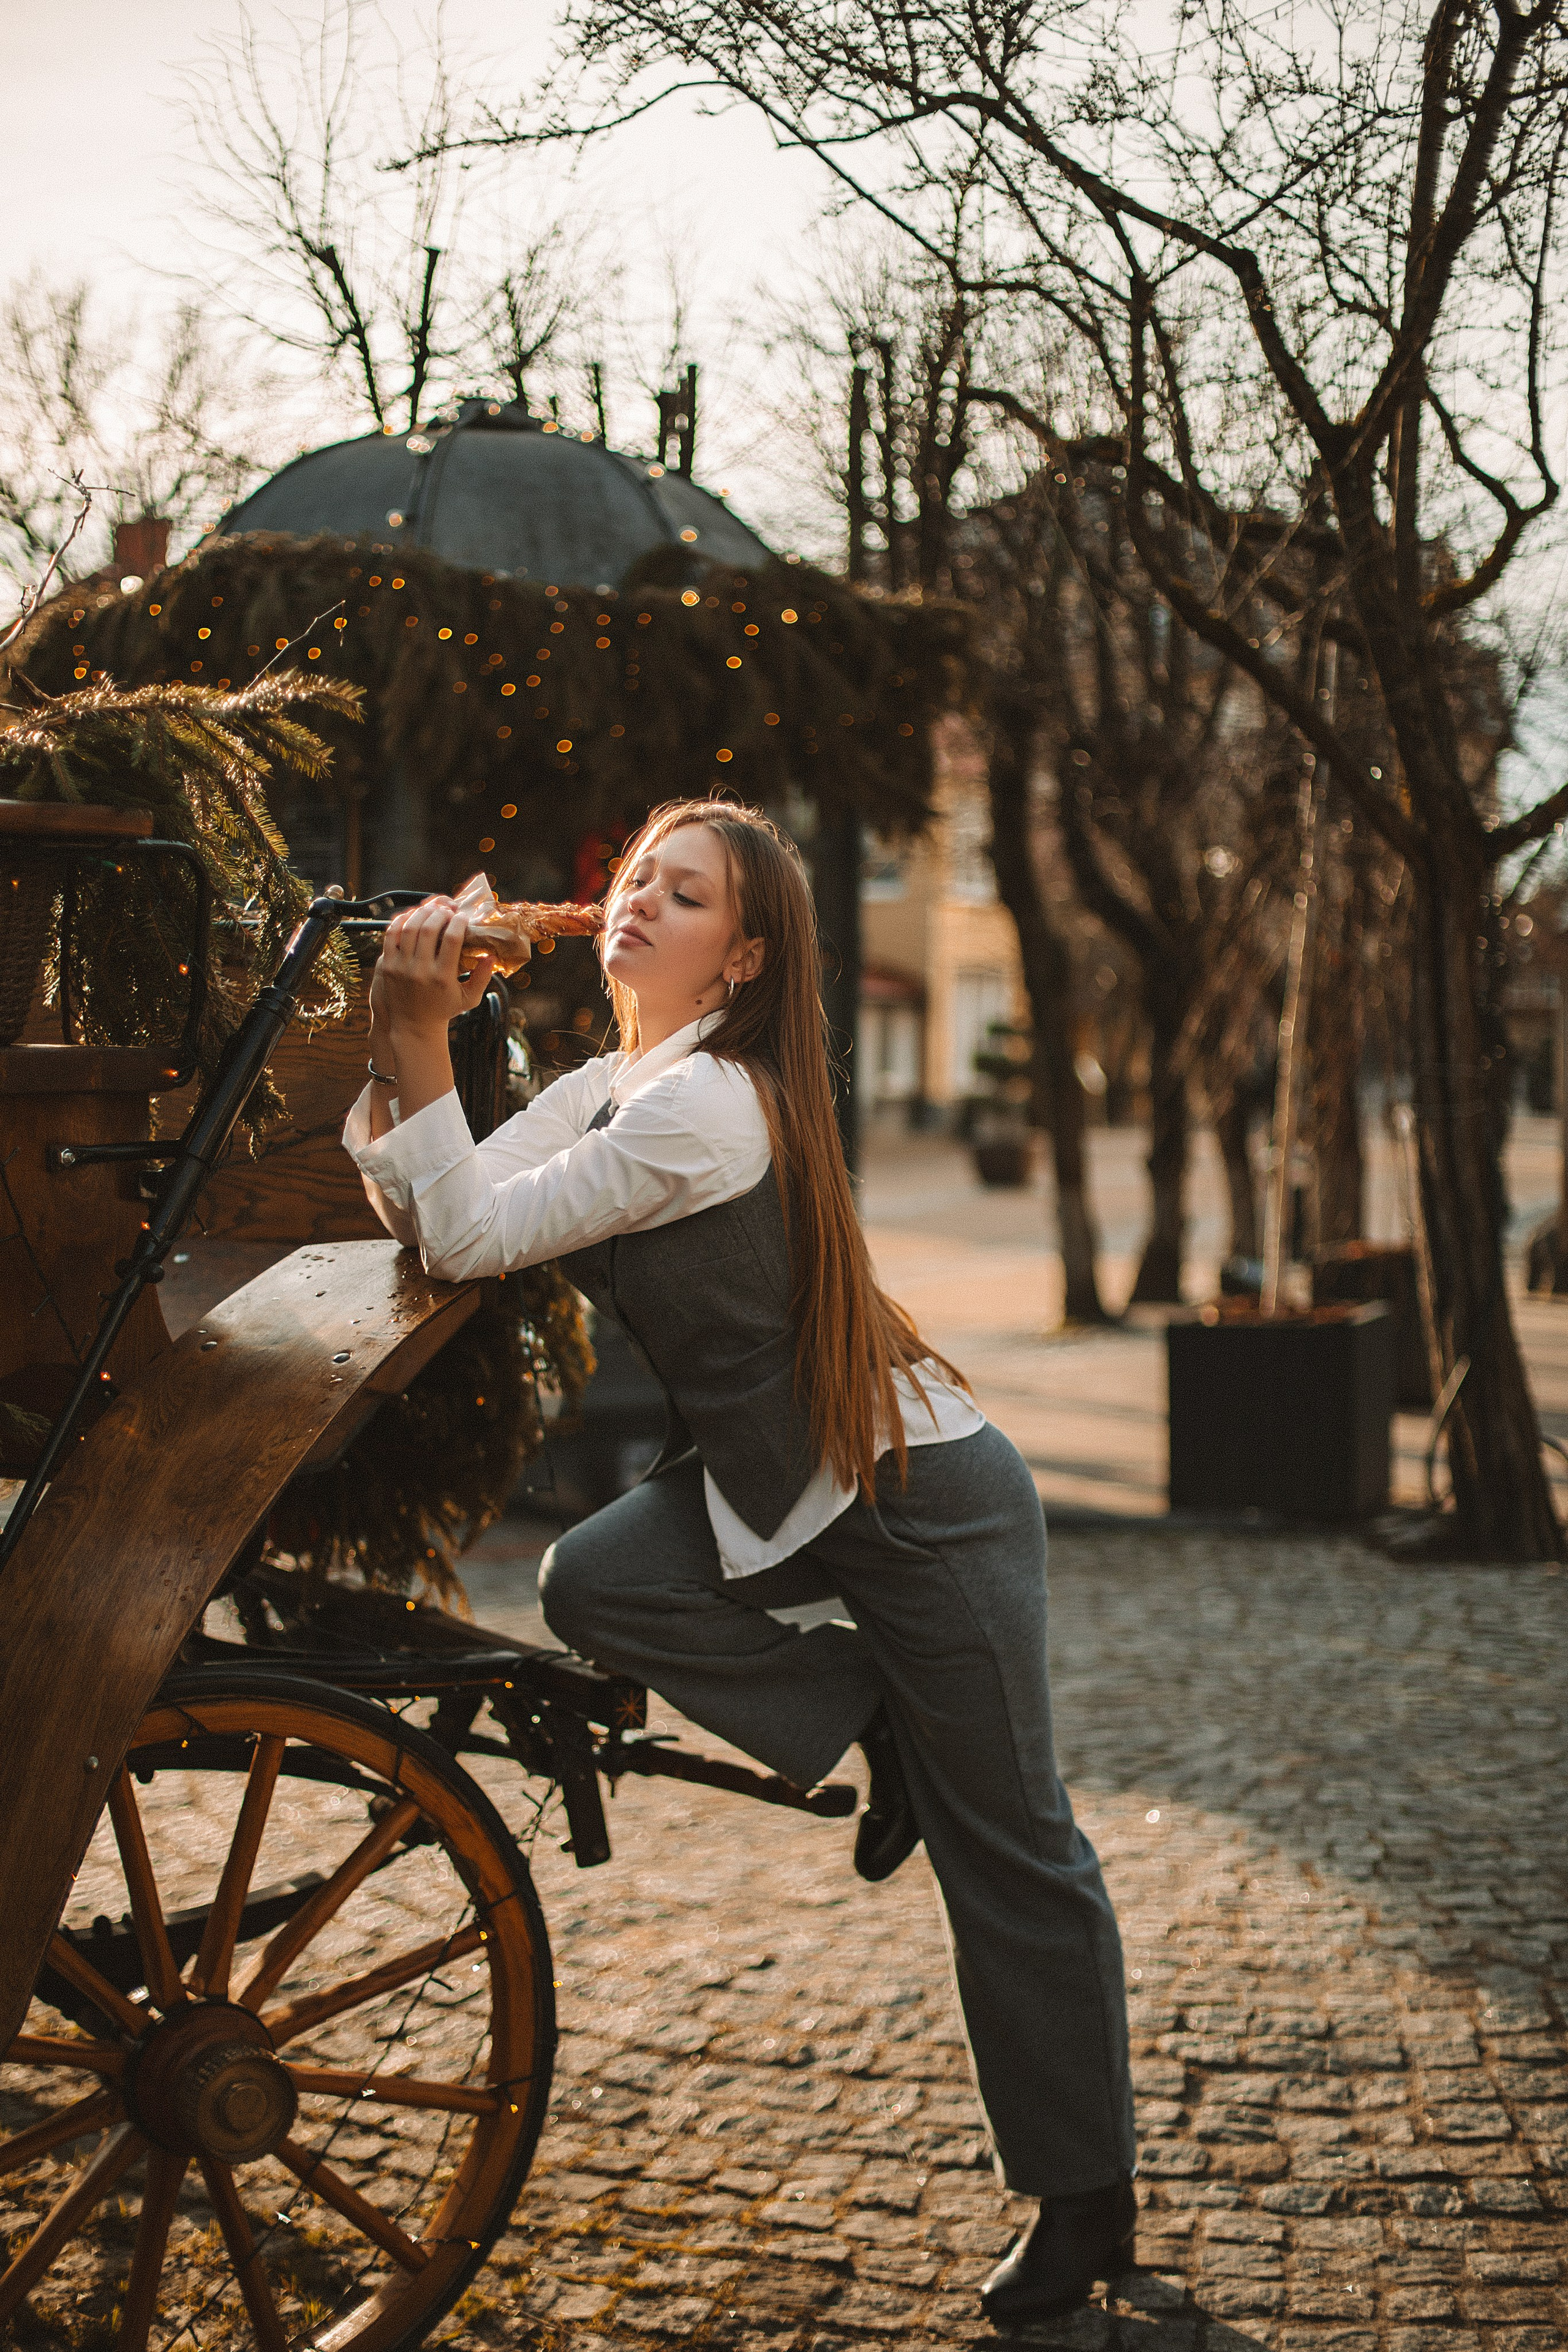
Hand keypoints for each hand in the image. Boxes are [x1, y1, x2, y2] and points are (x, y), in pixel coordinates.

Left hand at [373, 897, 496, 1043]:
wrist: (413, 1025)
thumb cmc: (444, 1009)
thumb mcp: (469, 998)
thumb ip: (482, 978)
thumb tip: (491, 955)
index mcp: (442, 978)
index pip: (451, 939)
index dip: (458, 922)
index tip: (463, 917)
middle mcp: (420, 971)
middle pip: (429, 928)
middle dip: (440, 913)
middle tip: (447, 910)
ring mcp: (401, 967)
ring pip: (410, 928)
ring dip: (422, 913)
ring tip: (432, 910)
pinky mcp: (388, 965)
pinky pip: (391, 935)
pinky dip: (402, 921)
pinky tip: (412, 916)